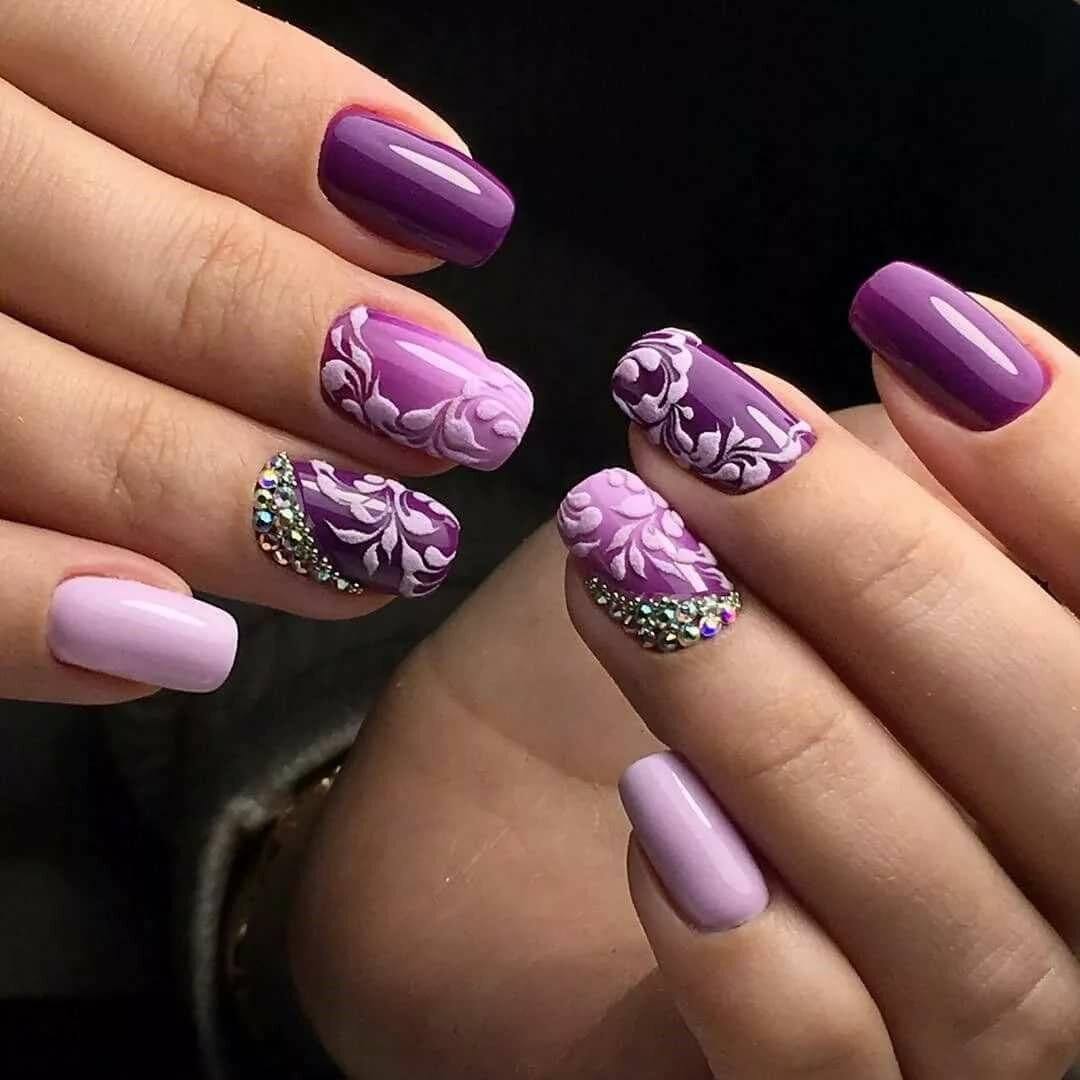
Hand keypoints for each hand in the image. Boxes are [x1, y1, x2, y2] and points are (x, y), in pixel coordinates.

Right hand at [0, 0, 526, 700]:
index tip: (469, 226)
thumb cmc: (1, 163)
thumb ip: (198, 114)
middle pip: (142, 266)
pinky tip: (173, 649)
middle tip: (464, 421)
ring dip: (226, 503)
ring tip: (377, 556)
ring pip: (34, 419)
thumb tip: (412, 196)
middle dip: (320, 358)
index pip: (172, 70)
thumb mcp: (41, 61)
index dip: (330, 158)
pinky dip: (29, 614)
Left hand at [557, 271, 1079, 1077]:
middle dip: (894, 574)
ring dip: (786, 721)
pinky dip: (749, 940)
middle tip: (719, 433)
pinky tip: (651, 809)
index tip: (922, 326)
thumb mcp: (781, 549)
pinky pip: (827, 1075)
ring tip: (632, 561)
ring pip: (968, 934)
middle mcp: (1063, 909)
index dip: (1067, 465)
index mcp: (1060, 744)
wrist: (479, 841)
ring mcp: (959, 1049)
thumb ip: (905, 493)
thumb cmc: (641, 672)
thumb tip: (958, 365)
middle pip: (1075, 765)